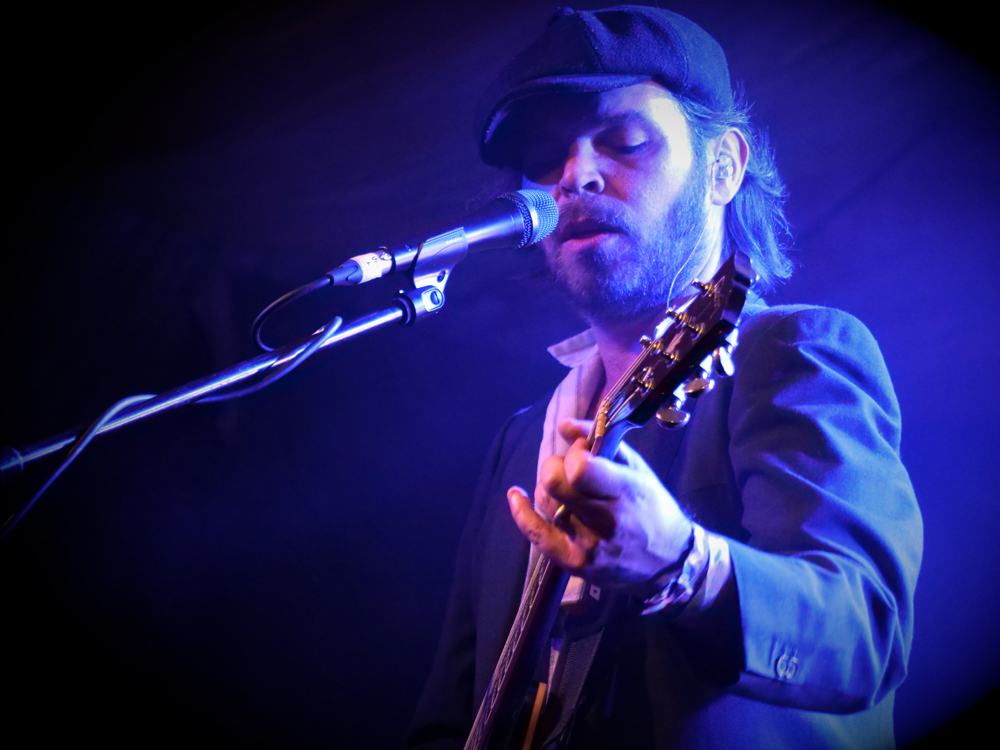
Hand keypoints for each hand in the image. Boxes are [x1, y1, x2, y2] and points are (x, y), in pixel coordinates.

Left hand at [507, 419, 693, 592]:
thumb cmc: (652, 507)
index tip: (584, 453)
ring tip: (562, 486)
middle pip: (555, 485)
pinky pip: (535, 534)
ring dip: (547, 487)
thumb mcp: (637, 469)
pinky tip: (517, 495)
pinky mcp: (574, 562)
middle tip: (568, 468)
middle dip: (556, 466)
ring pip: (545, 504)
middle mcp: (605, 521)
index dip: (575, 453)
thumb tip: (564, 424)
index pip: (580, 468)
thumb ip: (602, 441)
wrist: (668, 562)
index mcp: (626, 492)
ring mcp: (587, 545)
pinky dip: (521, 511)